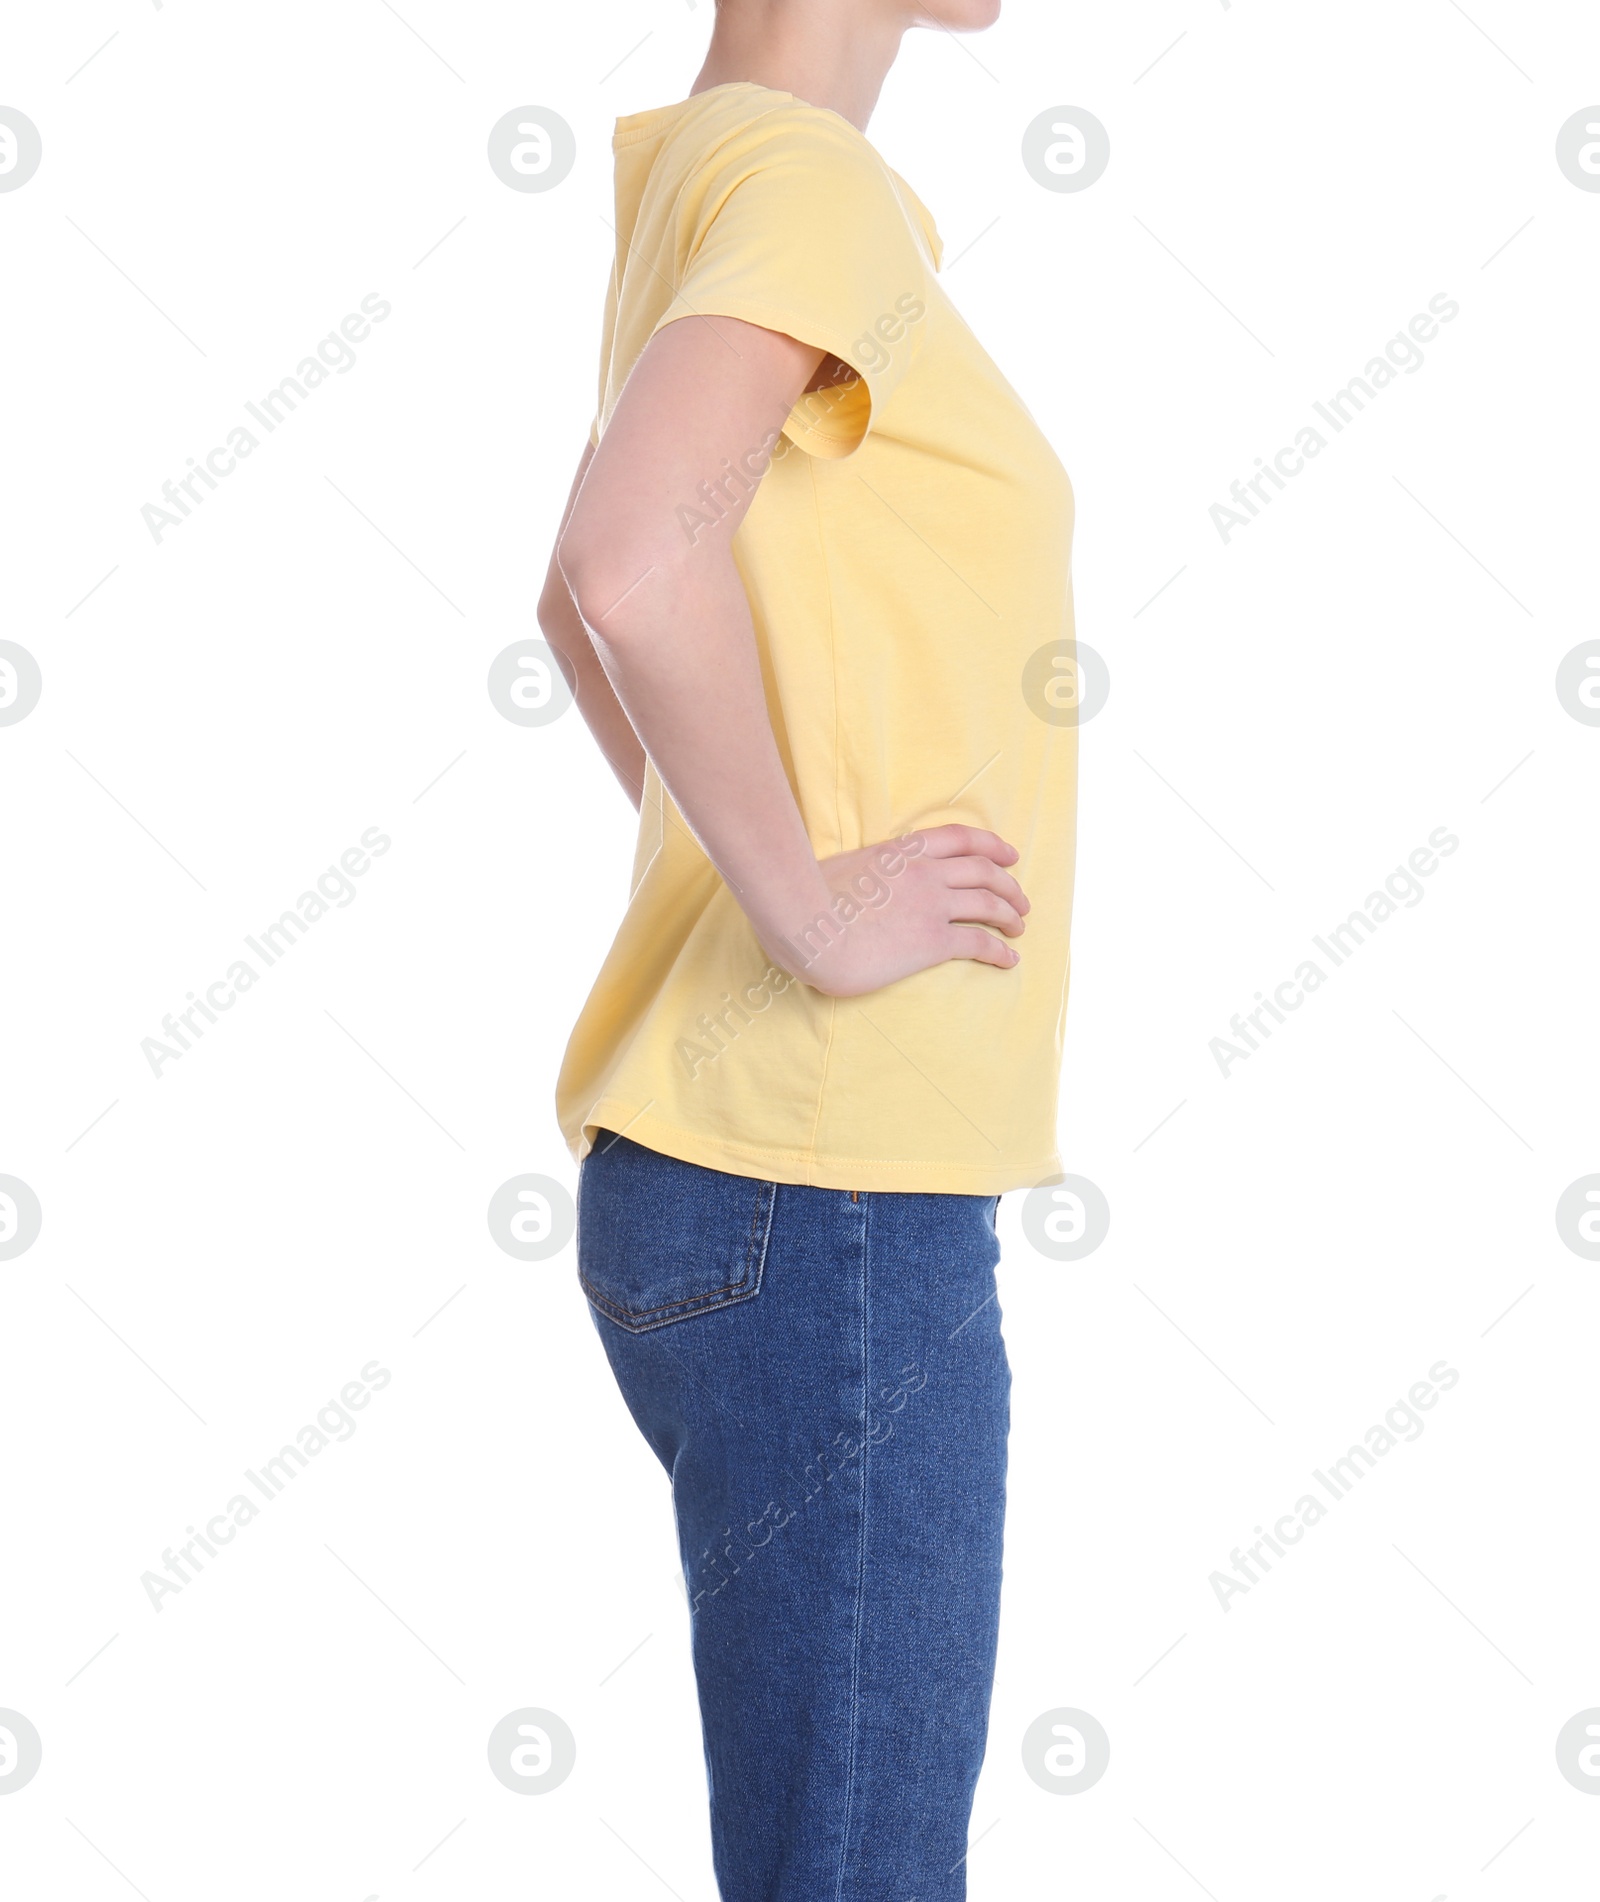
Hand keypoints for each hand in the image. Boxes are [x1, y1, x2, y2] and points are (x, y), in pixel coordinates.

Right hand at [763, 825, 1029, 998]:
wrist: (801, 922)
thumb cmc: (803, 900)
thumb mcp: (839, 871)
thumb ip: (862, 875)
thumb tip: (853, 889)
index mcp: (899, 851)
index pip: (958, 838)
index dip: (991, 844)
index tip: (1009, 853)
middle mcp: (923, 872)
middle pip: (983, 870)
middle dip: (1008, 884)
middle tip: (1020, 900)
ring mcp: (930, 904)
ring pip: (988, 903)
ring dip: (1010, 914)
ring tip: (1019, 927)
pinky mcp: (931, 940)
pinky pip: (979, 942)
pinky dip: (1001, 950)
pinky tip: (1010, 958)